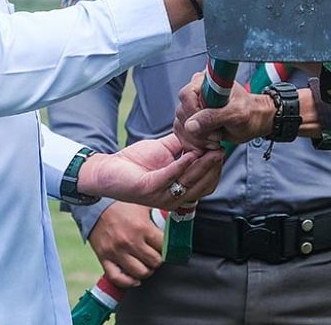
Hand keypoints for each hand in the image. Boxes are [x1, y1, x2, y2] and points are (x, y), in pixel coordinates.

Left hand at [78, 133, 222, 209]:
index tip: (223, 149)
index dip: (216, 168)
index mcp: (179, 191)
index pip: (206, 183)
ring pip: (190, 182)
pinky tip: (192, 153)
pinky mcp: (149, 189)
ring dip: (203, 165)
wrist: (108, 169)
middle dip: (214, 167)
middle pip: (202, 185)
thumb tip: (203, 133)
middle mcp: (173, 198)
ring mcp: (161, 196)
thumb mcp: (165, 151)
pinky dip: (183, 165)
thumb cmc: (135, 162)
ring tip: (212, 149)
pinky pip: (170, 177)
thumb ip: (184, 145)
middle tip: (222, 149)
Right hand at [86, 202, 163, 288]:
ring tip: (147, 265)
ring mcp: (117, 251)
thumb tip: (174, 222)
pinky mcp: (104, 258)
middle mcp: (130, 241)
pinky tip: (135, 279)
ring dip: (147, 271)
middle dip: (158, 260)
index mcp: (142, 227)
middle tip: (157, 255)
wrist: (95, 206)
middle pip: (154, 262)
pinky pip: (117, 278)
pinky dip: (128, 282)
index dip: (168, 247)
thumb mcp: (143, 206)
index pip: (164, 246)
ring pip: (140, 272)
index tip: (167, 247)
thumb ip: (158, 215)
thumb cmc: (121, 205)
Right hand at [176, 72, 275, 150]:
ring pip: (181, 125)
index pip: (186, 95)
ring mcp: (193, 107)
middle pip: (182, 113)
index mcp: (207, 81)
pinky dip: (195, 143)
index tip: (210, 124)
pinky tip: (210, 143)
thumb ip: (214, 117)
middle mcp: (197, 91)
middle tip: (217, 135)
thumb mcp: (236, 114)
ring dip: (197, 139)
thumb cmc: (249, 112)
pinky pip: (183, 134)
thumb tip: (190, 125)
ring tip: (216, 139)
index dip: (195, 113)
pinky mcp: (192, 120)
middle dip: (199, 130)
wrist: (254, 121)